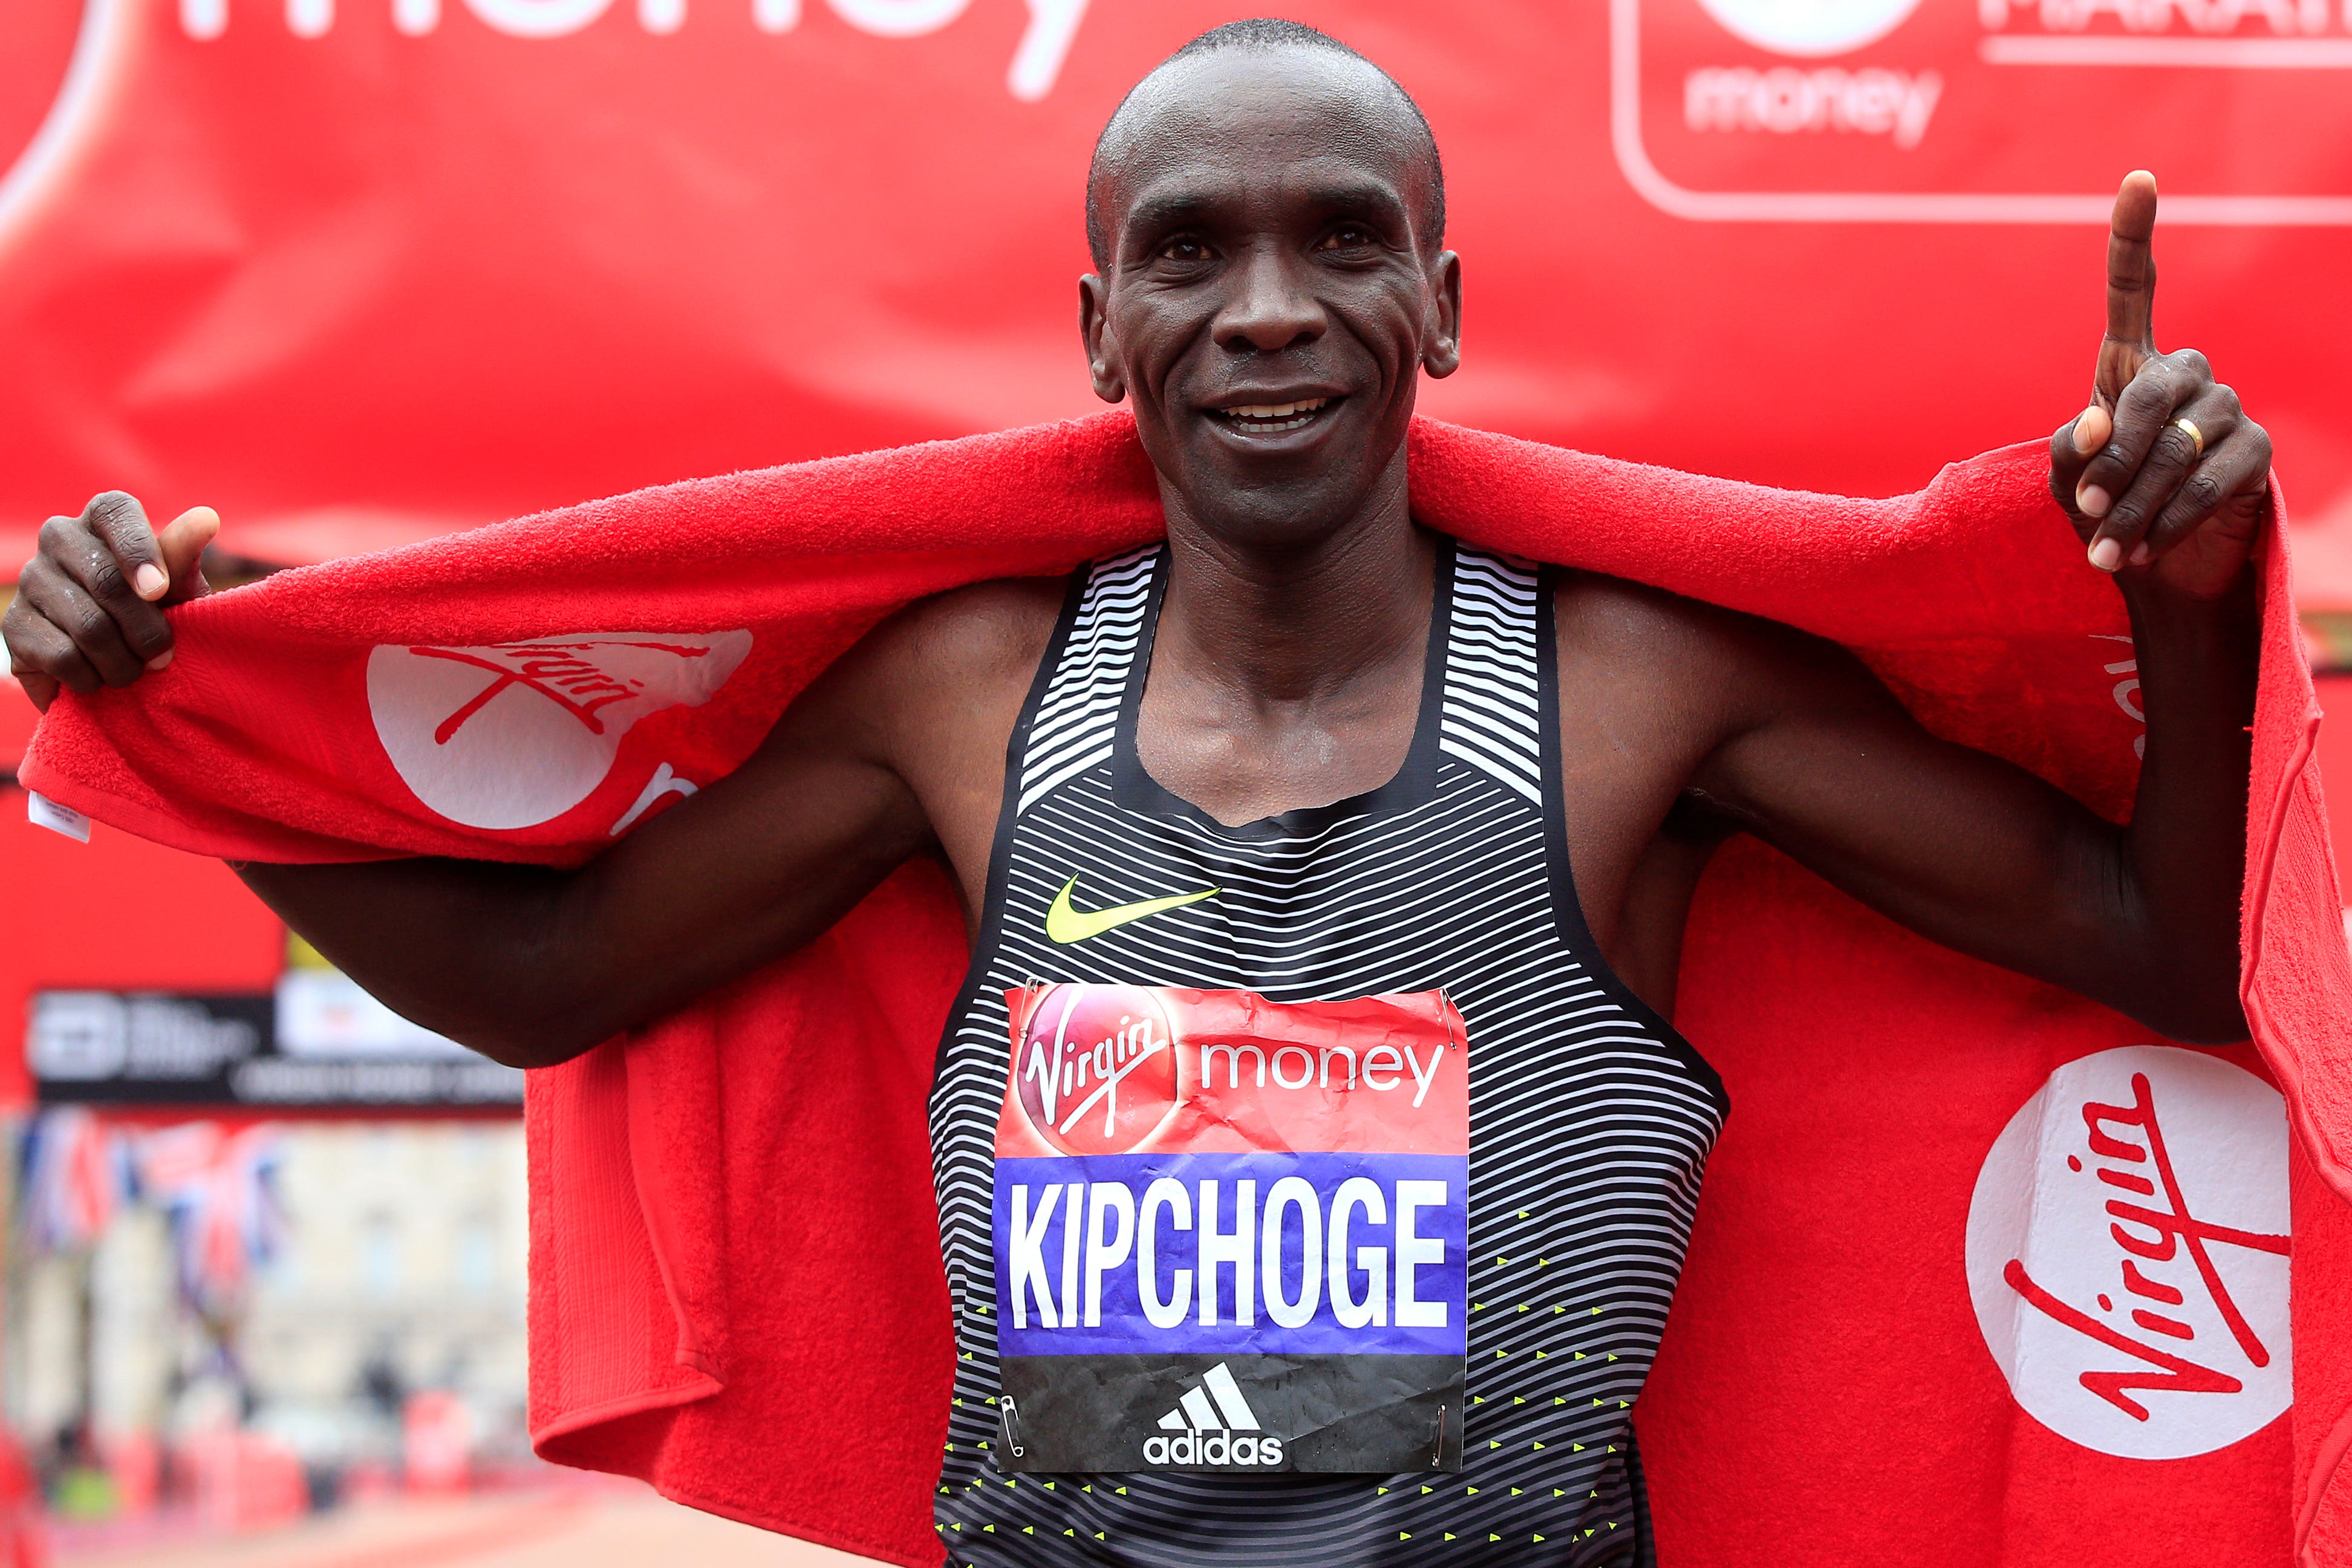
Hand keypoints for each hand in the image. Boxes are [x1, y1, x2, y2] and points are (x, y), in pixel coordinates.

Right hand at [3, 494, 217, 711]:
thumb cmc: (156, 611)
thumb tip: (207, 518)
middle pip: (107, 582)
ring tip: (134, 671)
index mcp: (103, 518)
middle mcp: (59, 537)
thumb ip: (183, 556)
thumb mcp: (178, 587)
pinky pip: (63, 657)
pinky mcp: (13, 623)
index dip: (139, 551)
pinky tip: (98, 677)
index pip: (116, 512)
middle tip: (162, 657)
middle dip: (147, 631)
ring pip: (88, 627)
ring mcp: (31, 578)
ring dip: (124, 663)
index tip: (158, 590)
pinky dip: (92, 679)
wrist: (115, 661)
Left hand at [2048, 171, 2270, 600]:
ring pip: (2176, 450)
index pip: (2134, 290)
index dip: (2133, 236)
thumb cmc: (2101, 506)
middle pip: (2148, 396)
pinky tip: (2142, 551)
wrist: (2151, 561)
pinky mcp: (2255, 452)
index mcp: (2131, 364)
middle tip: (2085, 511)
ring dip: (2134, 505)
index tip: (2137, 179)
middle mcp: (2187, 373)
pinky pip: (2207, 483)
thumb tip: (2104, 422)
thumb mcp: (2069, 475)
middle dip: (2113, 462)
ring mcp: (2227, 407)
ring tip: (2105, 549)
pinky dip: (2166, 523)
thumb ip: (2074, 446)